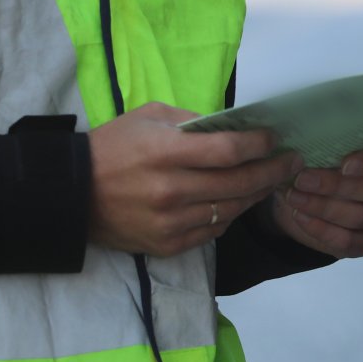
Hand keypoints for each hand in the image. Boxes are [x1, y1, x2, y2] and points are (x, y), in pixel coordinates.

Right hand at [87, 103, 303, 257]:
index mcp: (166, 153)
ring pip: (230, 210)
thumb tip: (232, 125)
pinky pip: (212, 231)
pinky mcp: (167, 244)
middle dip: (272, 170)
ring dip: (255, 194)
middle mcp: (171, 191)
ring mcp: (170, 222)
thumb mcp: (148, 117)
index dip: (260, 144)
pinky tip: (238, 202)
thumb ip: (191, 120)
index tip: (275, 138)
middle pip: (239, 183)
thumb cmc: (112, 147)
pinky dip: (229, 216)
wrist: (71, 193)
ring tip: (270, 180)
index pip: (229, 150)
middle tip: (291, 162)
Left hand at [271, 134, 362, 257]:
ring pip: (360, 216)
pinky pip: (351, 241)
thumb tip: (306, 141)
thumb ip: (326, 139)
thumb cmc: (324, 157)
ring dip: (323, 208)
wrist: (313, 191)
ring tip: (295, 197)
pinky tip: (301, 217)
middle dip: (334, 185)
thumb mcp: (326, 142)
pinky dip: (322, 230)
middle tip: (303, 179)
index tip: (344, 165)